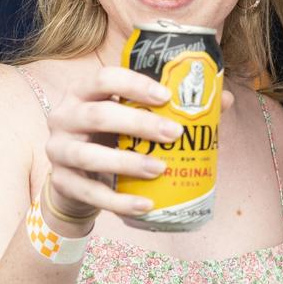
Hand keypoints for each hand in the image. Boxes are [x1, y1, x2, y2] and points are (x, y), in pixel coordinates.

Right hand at [42, 66, 181, 220]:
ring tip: (160, 169)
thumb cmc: (110, 137)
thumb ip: (169, 108)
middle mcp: (64, 116)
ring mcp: (59, 150)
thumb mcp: (129, 117)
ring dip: (128, 162)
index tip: (166, 97)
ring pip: (89, 155)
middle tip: (174, 134)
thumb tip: (224, 100)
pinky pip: (90, 193)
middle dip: (139, 124)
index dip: (135, 85)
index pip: (104, 78)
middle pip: (98, 115)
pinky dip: (119, 201)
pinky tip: (146, 205)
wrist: (78, 178)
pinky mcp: (62, 182)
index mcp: (82, 91)